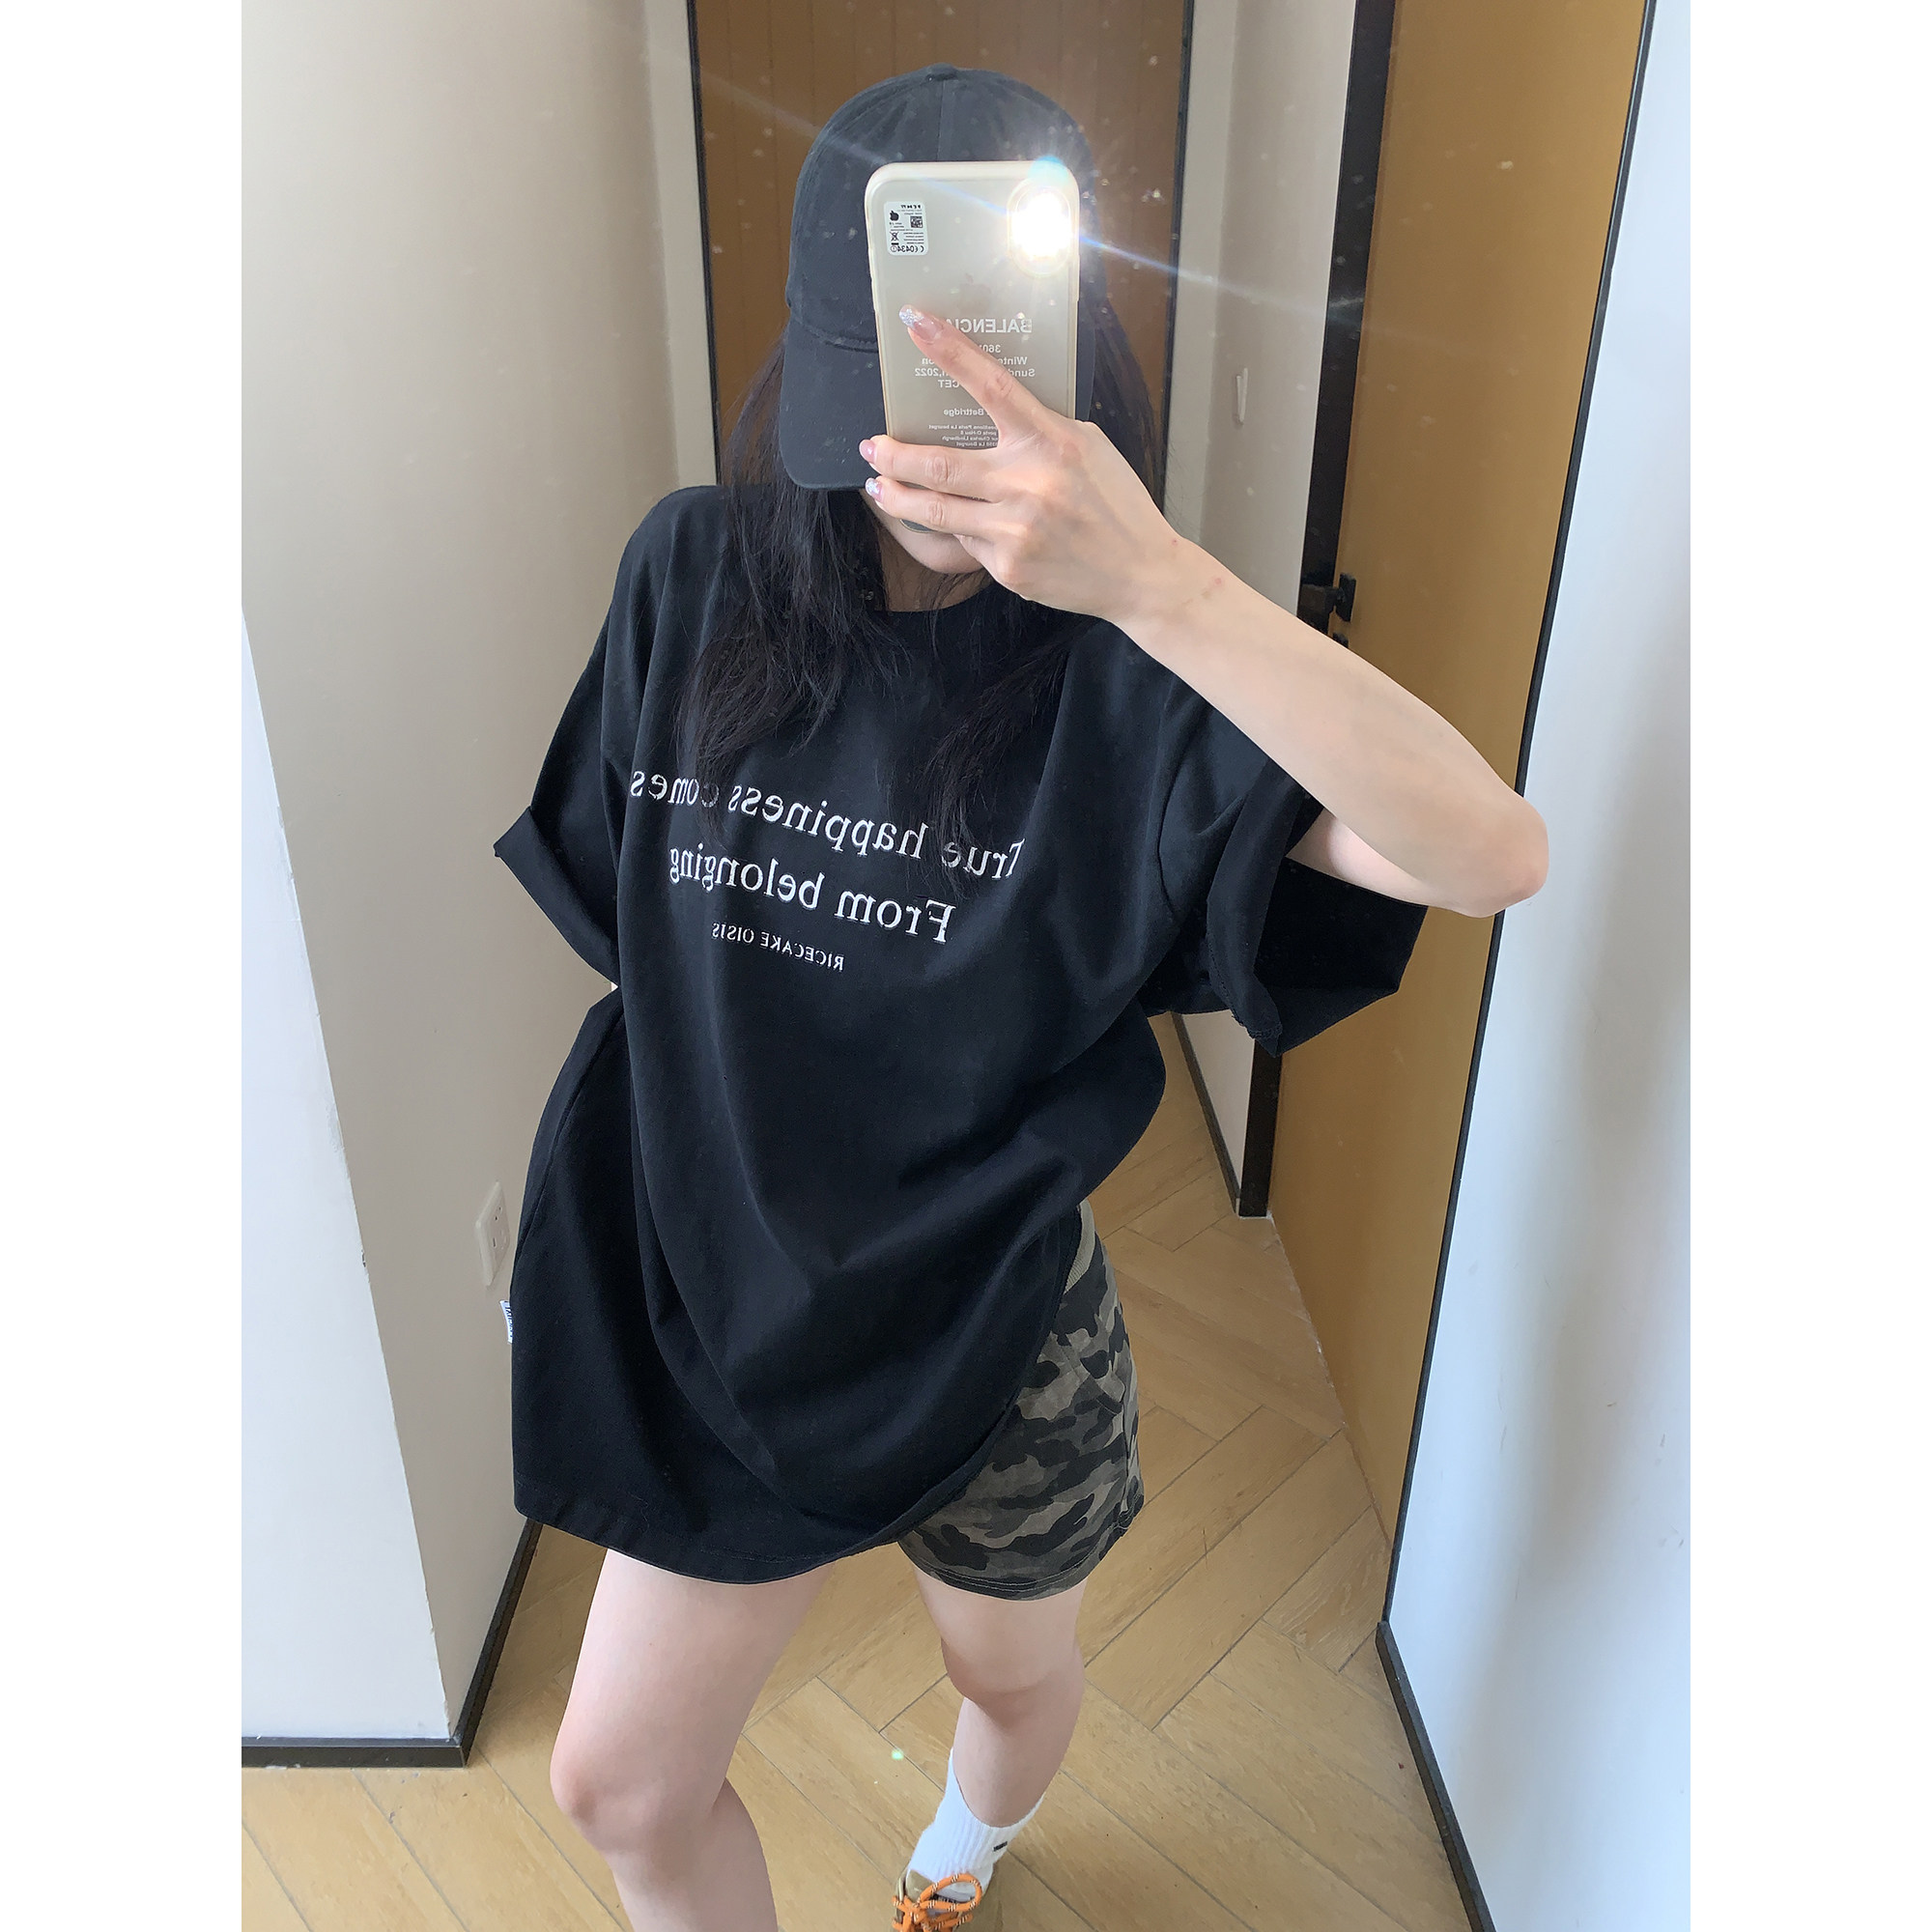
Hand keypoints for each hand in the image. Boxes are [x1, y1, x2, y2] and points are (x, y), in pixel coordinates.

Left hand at [859, 308, 1209, 626]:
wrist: (1141, 573)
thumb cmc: (1117, 504)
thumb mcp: (1088, 449)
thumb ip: (1041, 431)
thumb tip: (993, 417)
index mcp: (1051, 442)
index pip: (990, 385)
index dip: (948, 351)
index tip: (915, 323)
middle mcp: (1028, 484)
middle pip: (938, 462)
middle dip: (893, 453)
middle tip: (870, 445)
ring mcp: (1014, 530)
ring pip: (936, 509)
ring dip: (897, 495)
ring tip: (878, 485)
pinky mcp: (1008, 567)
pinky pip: (966, 540)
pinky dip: (956, 528)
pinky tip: (952, 523)